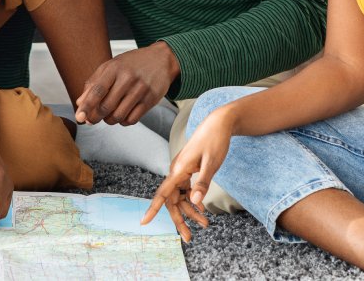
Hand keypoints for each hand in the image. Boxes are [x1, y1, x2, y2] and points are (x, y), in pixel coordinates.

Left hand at [75, 42, 179, 124]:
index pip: (97, 90)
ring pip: (119, 116)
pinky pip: (133, 119)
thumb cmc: (132, 63)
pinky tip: (122, 115)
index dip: (87, 106)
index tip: (79, 117)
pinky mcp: (151, 100)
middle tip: (92, 119)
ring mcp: (140, 90)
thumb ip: (93, 83)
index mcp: (114, 68)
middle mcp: (128, 78)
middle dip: (95, 117)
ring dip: (109, 121)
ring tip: (108, 116)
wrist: (161, 59)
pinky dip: (123, 122)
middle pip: (106, 106)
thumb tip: (80, 103)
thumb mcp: (110, 67)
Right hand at [141, 107, 234, 241]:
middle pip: (172, 200)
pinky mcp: (188, 171)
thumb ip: (203, 183)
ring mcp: (181, 171)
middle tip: (189, 238)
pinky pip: (187, 191)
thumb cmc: (215, 141)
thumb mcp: (212, 164)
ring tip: (205, 224)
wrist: (219, 124)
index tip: (144, 222)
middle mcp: (176, 171)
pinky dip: (194, 202)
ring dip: (191, 212)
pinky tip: (202, 211)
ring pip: (181, 197)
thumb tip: (195, 203)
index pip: (163, 193)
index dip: (153, 208)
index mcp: (179, 170)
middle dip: (180, 220)